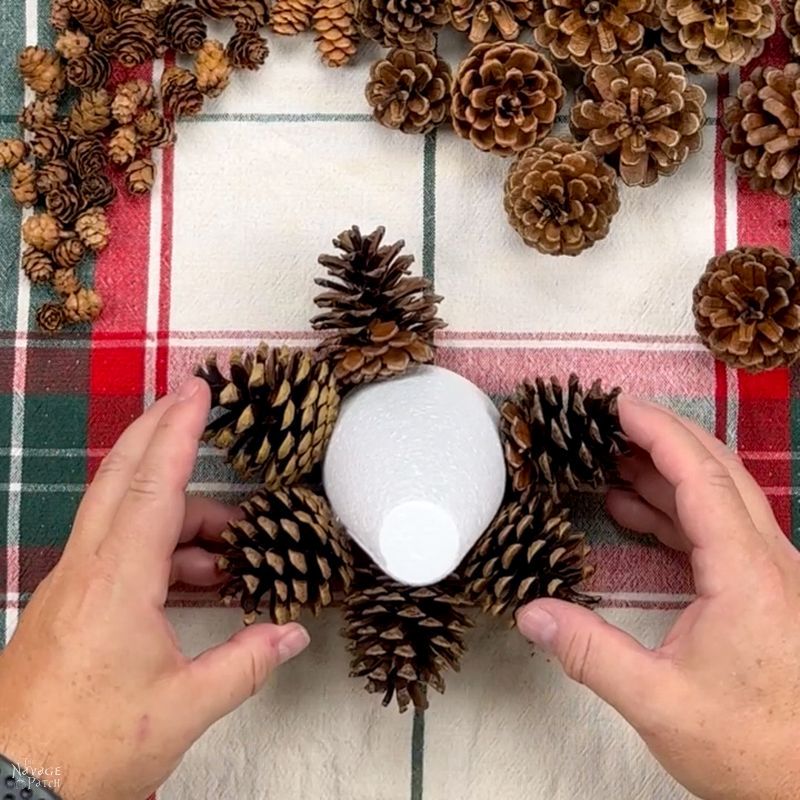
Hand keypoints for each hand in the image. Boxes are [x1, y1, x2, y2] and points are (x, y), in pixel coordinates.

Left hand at [0, 378, 309, 799]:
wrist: (13, 787)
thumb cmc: (90, 747)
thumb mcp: (184, 706)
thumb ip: (246, 662)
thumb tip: (292, 632)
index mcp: (117, 582)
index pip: (152, 485)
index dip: (179, 432)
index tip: (199, 389)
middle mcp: (89, 569)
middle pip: (122, 476)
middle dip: (160, 431)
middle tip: (195, 401)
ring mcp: (75, 583)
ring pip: (126, 516)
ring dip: (180, 512)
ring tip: (235, 544)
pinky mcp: (72, 603)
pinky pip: (121, 550)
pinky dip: (164, 548)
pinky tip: (201, 578)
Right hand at [516, 395, 799, 799]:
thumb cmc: (755, 749)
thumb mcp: (660, 703)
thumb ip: (591, 653)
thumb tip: (531, 614)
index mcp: (747, 574)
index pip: (700, 476)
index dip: (658, 432)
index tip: (617, 406)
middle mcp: (768, 561)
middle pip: (717, 470)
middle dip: (661, 437)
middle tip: (607, 423)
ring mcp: (770, 574)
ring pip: (719, 496)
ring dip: (664, 472)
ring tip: (608, 462)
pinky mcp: (764, 590)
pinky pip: (717, 528)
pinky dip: (674, 510)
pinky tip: (634, 512)